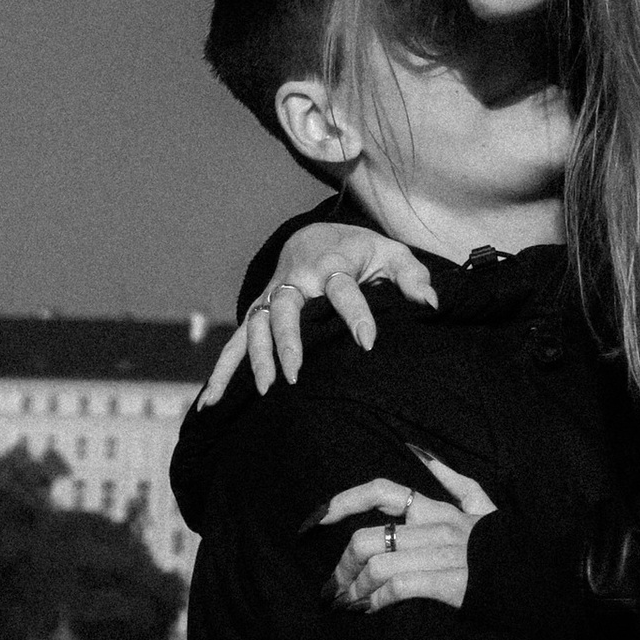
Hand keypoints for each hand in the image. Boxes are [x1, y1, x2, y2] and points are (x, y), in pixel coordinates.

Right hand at [203, 223, 438, 404]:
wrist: (315, 237)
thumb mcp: (391, 255)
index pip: (343, 289)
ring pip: (257, 326)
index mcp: (333, 264)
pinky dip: (221, 371)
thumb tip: (428, 303)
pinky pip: (235, 341)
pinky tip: (210, 402)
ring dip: (258, 356)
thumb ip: (412, 277)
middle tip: (297, 373)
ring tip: (268, 389)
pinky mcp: (258, 312)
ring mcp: (272, 297)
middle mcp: (297, 281)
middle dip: (289, 341)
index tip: (367, 342)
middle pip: (287, 310)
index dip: (354, 314)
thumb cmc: (361, 253)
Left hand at [320, 456, 494, 611]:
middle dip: (343, 566)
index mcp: (437, 508)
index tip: (316, 522)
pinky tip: (368, 610)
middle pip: (368, 538)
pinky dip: (375, 601)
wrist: (536, 577)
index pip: (382, 492)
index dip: (342, 503)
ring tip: (348, 602)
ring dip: (354, 588)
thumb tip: (419, 452)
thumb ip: (453, 480)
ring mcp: (440, 554)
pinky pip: (398, 587)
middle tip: (335, 585)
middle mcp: (435, 527)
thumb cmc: (506, 544)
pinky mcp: (447, 582)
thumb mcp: (483, 504)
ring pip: (377, 564)